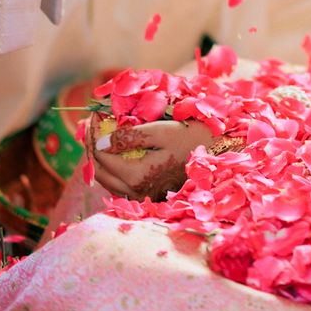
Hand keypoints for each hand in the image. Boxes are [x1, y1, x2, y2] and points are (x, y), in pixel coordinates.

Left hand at [86, 115, 210, 200]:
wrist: (219, 154)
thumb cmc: (193, 138)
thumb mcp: (162, 131)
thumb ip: (130, 137)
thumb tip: (101, 143)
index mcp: (136, 176)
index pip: (100, 156)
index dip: (93, 133)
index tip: (93, 113)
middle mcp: (135, 192)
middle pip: (99, 172)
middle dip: (91, 147)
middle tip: (91, 124)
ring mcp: (142, 196)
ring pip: (107, 181)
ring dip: (100, 159)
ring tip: (100, 136)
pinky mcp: (148, 195)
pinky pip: (120, 185)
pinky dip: (112, 168)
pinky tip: (116, 153)